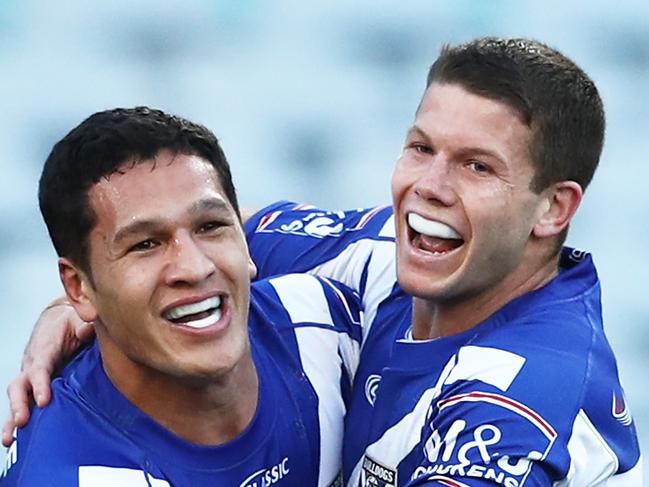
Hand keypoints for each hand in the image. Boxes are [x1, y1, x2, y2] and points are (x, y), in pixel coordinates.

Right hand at [2, 298, 93, 446]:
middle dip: (19, 404)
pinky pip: (22, 403)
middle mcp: (32, 365)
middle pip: (19, 386)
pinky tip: (14, 439)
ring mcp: (29, 377)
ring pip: (16, 398)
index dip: (40, 384)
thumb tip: (87, 330)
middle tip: (22, 422)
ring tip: (8, 440)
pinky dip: (15, 419)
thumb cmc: (70, 323)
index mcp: (45, 349)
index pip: (40, 368)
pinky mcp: (32, 386)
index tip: (43, 400)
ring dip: (11, 417)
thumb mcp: (79, 319)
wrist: (57, 322)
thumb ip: (84, 325)